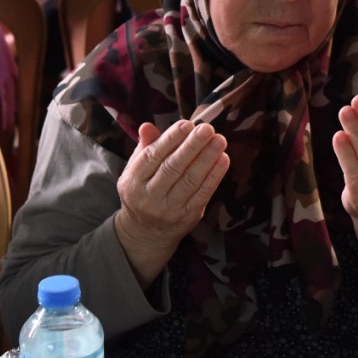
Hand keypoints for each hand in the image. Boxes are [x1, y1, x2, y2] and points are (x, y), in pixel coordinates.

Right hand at [114, 121, 229, 280]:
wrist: (146, 233)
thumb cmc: (143, 190)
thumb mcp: (135, 170)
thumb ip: (144, 147)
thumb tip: (147, 126)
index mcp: (134, 181)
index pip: (153, 156)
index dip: (170, 139)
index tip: (186, 124)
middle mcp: (150, 196)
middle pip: (173, 168)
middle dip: (192, 146)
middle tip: (207, 128)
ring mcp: (170, 208)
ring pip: (190, 180)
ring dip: (207, 158)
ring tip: (219, 140)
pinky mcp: (188, 216)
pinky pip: (203, 194)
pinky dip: (215, 176)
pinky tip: (223, 160)